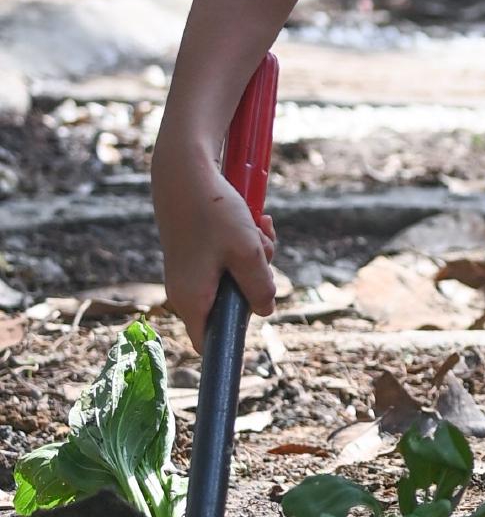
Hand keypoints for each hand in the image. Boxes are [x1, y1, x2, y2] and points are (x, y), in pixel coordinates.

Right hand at [152, 141, 275, 348]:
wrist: (186, 172)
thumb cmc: (213, 212)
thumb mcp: (247, 252)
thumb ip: (260, 287)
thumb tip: (265, 310)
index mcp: (192, 301)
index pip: (210, 344)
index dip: (232, 342)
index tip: (252, 330)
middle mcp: (188, 291)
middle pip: (234, 306)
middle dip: (257, 280)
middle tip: (262, 251)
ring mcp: (193, 272)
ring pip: (238, 278)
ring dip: (257, 256)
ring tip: (259, 227)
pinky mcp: (200, 253)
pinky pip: (231, 259)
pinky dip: (248, 243)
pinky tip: (256, 220)